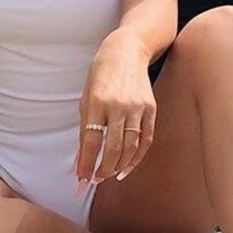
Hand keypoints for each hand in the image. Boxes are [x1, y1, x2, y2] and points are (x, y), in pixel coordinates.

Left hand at [75, 32, 155, 185]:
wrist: (127, 51)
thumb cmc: (101, 75)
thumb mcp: (86, 98)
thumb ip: (85, 128)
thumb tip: (81, 159)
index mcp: (97, 102)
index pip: (91, 141)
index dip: (86, 164)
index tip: (81, 179)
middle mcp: (118, 106)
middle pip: (113, 148)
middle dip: (102, 170)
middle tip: (94, 180)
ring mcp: (137, 108)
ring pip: (131, 147)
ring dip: (119, 167)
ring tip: (108, 175)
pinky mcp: (151, 109)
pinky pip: (146, 140)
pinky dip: (137, 158)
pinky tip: (126, 168)